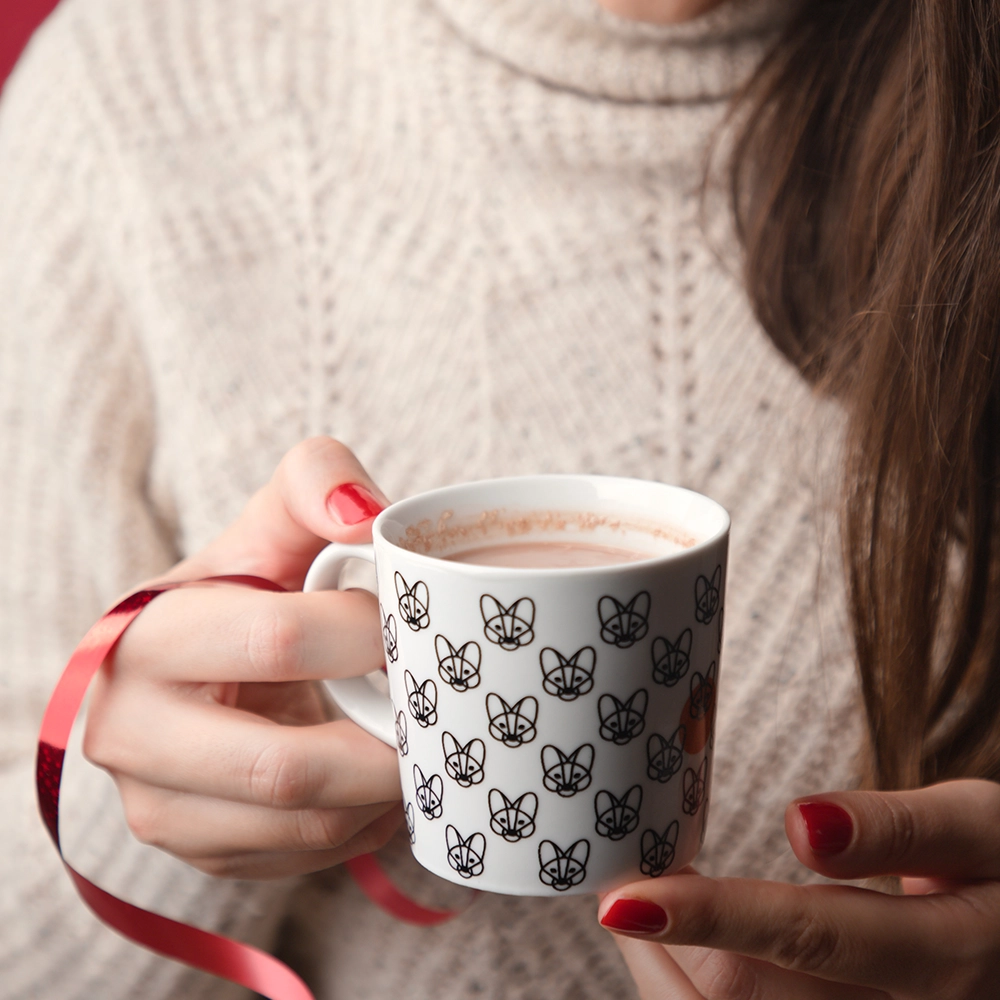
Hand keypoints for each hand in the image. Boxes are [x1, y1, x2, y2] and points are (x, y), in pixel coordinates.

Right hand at [84, 437, 402, 878]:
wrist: (199, 664)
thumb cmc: (248, 584)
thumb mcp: (272, 519)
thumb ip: (317, 480)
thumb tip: (367, 516)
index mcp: (147, 636)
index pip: (278, 639)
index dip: (368, 633)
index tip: (413, 625)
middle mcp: (130, 733)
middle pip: (285, 768)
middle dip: (385, 743)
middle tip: (438, 710)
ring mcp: (159, 807)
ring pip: (299, 826)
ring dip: (381, 792)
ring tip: (418, 745)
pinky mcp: (198, 851)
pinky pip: (301, 858)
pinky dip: (361, 825)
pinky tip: (380, 780)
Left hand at [598, 779, 999, 998]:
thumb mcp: (982, 827)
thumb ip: (898, 828)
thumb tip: (799, 824)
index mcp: (947, 960)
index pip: (807, 938)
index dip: (708, 915)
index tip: (624, 896)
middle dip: (662, 942)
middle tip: (616, 881)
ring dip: (669, 978)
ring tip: (636, 914)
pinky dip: (699, 998)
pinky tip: (685, 956)